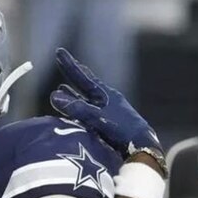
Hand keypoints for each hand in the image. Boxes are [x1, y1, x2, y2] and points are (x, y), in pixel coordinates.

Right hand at [50, 48, 166, 175]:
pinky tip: (74, 110)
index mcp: (105, 94)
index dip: (69, 65)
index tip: (59, 51)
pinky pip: (89, 109)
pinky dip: (79, 106)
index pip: (82, 76)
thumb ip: (77, 108)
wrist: (143, 146)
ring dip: (74, 92)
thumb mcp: (97, 119)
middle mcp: (106, 98)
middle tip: (63, 62)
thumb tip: (54, 96)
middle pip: (86, 83)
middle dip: (73, 74)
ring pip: (87, 97)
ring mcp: (108, 110)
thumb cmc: (122, 131)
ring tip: (63, 87)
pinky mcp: (109, 121)